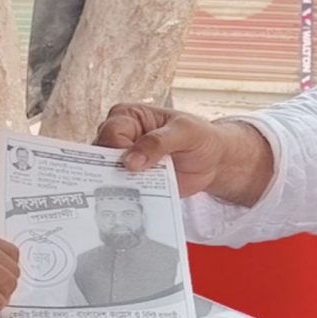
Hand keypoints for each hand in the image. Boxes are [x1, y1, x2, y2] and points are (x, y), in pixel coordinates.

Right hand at [95, 103, 272, 204]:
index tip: (133, 164)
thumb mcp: (184, 132)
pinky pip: (121, 190)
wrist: (215, 162)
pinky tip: (134, 201)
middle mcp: (121, 136)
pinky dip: (126, 197)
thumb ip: (158, 142)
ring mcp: (125, 160)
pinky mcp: (132, 180)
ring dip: (118, 185)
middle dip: (112, 169)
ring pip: (106, 174)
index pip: (111, 132)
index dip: (118, 149)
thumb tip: (130, 161)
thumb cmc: (200, 137)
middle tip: (127, 181)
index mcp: (129, 116)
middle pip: (101, 155)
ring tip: (132, 191)